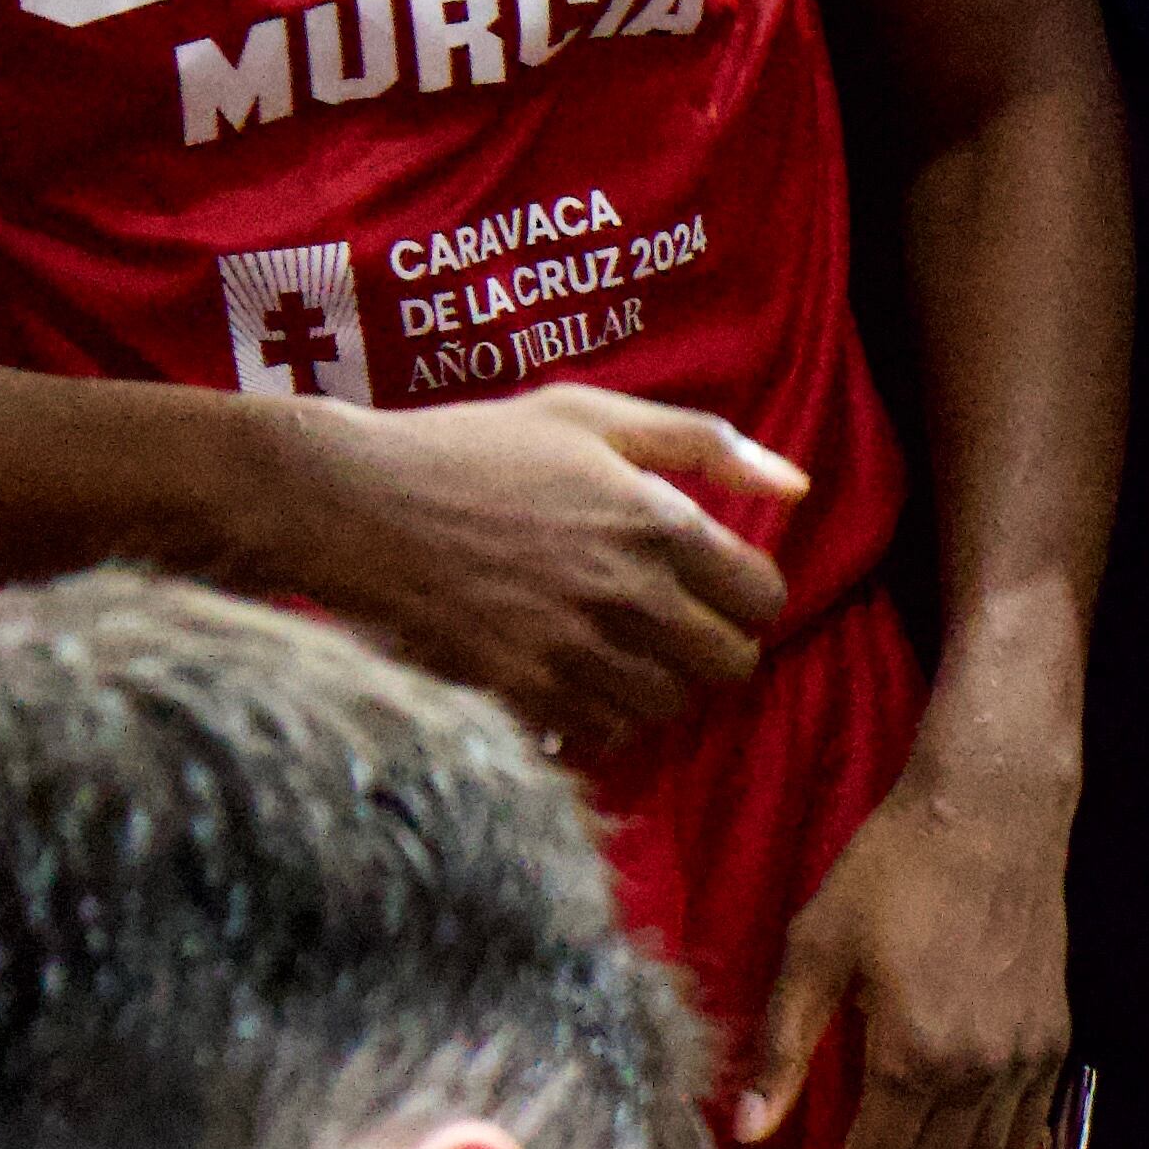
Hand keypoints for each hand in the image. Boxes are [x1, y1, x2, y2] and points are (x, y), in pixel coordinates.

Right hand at [252, 384, 802, 753]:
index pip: (764, 599)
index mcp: (657, 522)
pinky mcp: (530, 692)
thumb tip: (798, 489)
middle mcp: (632, 594)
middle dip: (712, 646)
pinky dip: (603, 713)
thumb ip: (703, 444)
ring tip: (616, 646)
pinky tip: (573, 673)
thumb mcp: (588, 414)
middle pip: (732, 665)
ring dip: (658, 682)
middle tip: (669, 622)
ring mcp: (580, 650)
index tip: (710, 585)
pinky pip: (610, 733)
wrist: (350, 502)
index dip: (744, 594)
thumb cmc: (471, 448)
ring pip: (674, 706)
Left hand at [740, 669, 1077, 1148]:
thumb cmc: (892, 871)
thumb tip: (750, 1135)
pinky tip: (945, 1130)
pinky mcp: (1053, 1045)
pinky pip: (1021, 1138)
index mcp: (911, 1058)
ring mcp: (1024, 1064)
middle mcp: (978, 1076)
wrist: (992, 815)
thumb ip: (782, 1052)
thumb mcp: (813, 952)